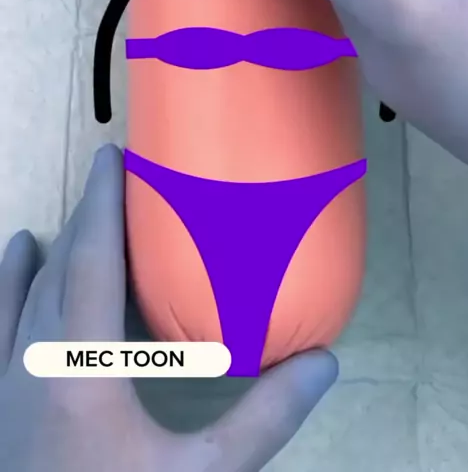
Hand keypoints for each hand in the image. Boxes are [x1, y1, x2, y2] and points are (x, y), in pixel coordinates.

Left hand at [0, 145, 337, 471]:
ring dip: (63, 238)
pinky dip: (9, 275)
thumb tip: (326, 363)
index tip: (115, 155)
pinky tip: (18, 247)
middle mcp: (34, 353)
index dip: (105, 201)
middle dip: (91, 211)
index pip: (93, 257)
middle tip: (120, 173)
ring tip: (88, 206)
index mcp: (80, 362)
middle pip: (65, 260)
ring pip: (34, 282)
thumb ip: (263, 421)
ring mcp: (6, 373)